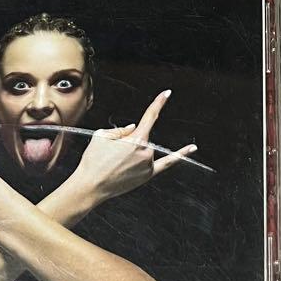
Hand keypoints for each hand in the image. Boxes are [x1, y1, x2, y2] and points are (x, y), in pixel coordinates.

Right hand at [76, 90, 196, 204]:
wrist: (89, 187)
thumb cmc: (93, 161)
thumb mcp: (101, 136)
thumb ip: (120, 130)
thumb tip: (133, 129)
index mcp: (136, 140)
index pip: (150, 116)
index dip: (159, 103)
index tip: (167, 93)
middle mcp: (146, 152)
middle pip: (141, 137)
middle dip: (128, 140)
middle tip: (110, 154)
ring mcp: (148, 165)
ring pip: (145, 150)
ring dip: (132, 152)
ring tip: (113, 164)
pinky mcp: (147, 175)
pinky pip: (166, 164)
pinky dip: (180, 155)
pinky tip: (191, 149)